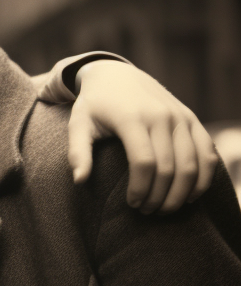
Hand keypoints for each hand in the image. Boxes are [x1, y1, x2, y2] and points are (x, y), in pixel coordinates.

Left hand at [68, 61, 217, 212]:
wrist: (116, 74)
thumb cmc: (94, 105)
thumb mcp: (78, 124)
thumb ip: (78, 152)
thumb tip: (79, 181)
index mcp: (132, 118)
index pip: (144, 162)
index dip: (140, 189)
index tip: (131, 205)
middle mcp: (161, 116)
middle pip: (169, 167)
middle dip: (159, 196)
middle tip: (146, 211)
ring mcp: (179, 117)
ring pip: (191, 163)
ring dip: (181, 193)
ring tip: (164, 208)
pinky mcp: (191, 119)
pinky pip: (207, 152)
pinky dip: (202, 177)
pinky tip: (189, 196)